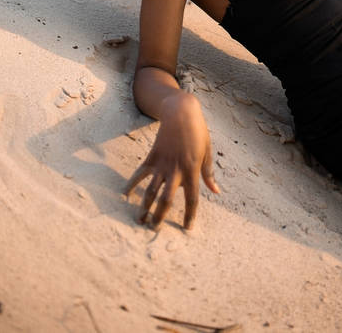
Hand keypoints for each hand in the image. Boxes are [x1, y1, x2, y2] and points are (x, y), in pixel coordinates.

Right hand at [123, 91, 218, 230]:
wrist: (180, 111)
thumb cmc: (198, 131)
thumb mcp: (207, 151)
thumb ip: (209, 173)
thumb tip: (216, 191)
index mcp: (192, 170)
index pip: (191, 199)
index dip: (190, 215)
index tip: (187, 229)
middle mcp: (175, 170)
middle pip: (166, 200)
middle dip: (160, 216)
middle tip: (155, 229)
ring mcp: (162, 164)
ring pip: (150, 191)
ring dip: (144, 207)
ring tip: (139, 221)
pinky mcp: (152, 157)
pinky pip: (140, 173)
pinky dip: (131, 184)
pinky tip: (125, 195)